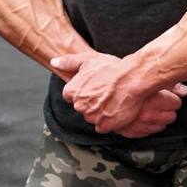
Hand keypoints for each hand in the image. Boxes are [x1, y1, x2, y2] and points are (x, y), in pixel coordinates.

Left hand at [51, 51, 186, 134]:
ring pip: (92, 117)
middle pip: (82, 107)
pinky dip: (108, 121)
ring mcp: (92, 117)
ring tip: (112, 99)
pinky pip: (103, 127)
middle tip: (105, 92)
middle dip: (90, 102)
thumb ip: (68, 62)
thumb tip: (53, 62)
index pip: (70, 96)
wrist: (133, 78)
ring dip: (100, 111)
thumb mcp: (88, 59)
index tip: (94, 86)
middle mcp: (79, 106)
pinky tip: (116, 109)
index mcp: (72, 91)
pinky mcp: (105, 125)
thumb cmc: (112, 68)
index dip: (83, 90)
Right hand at [115, 85, 186, 138]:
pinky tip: (144, 117)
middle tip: (161, 101)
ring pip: (162, 126)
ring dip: (159, 118)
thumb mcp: (147, 78)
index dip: (173, 98)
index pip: (176, 103)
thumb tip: (185, 90)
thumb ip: (169, 85)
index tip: (169, 95)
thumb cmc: (122, 82)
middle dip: (168, 109)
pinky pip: (149, 132)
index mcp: (152, 99)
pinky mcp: (131, 132)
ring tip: (151, 108)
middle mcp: (147, 114)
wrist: (101, 91)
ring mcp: (139, 125)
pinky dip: (148, 125)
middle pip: (171, 116)